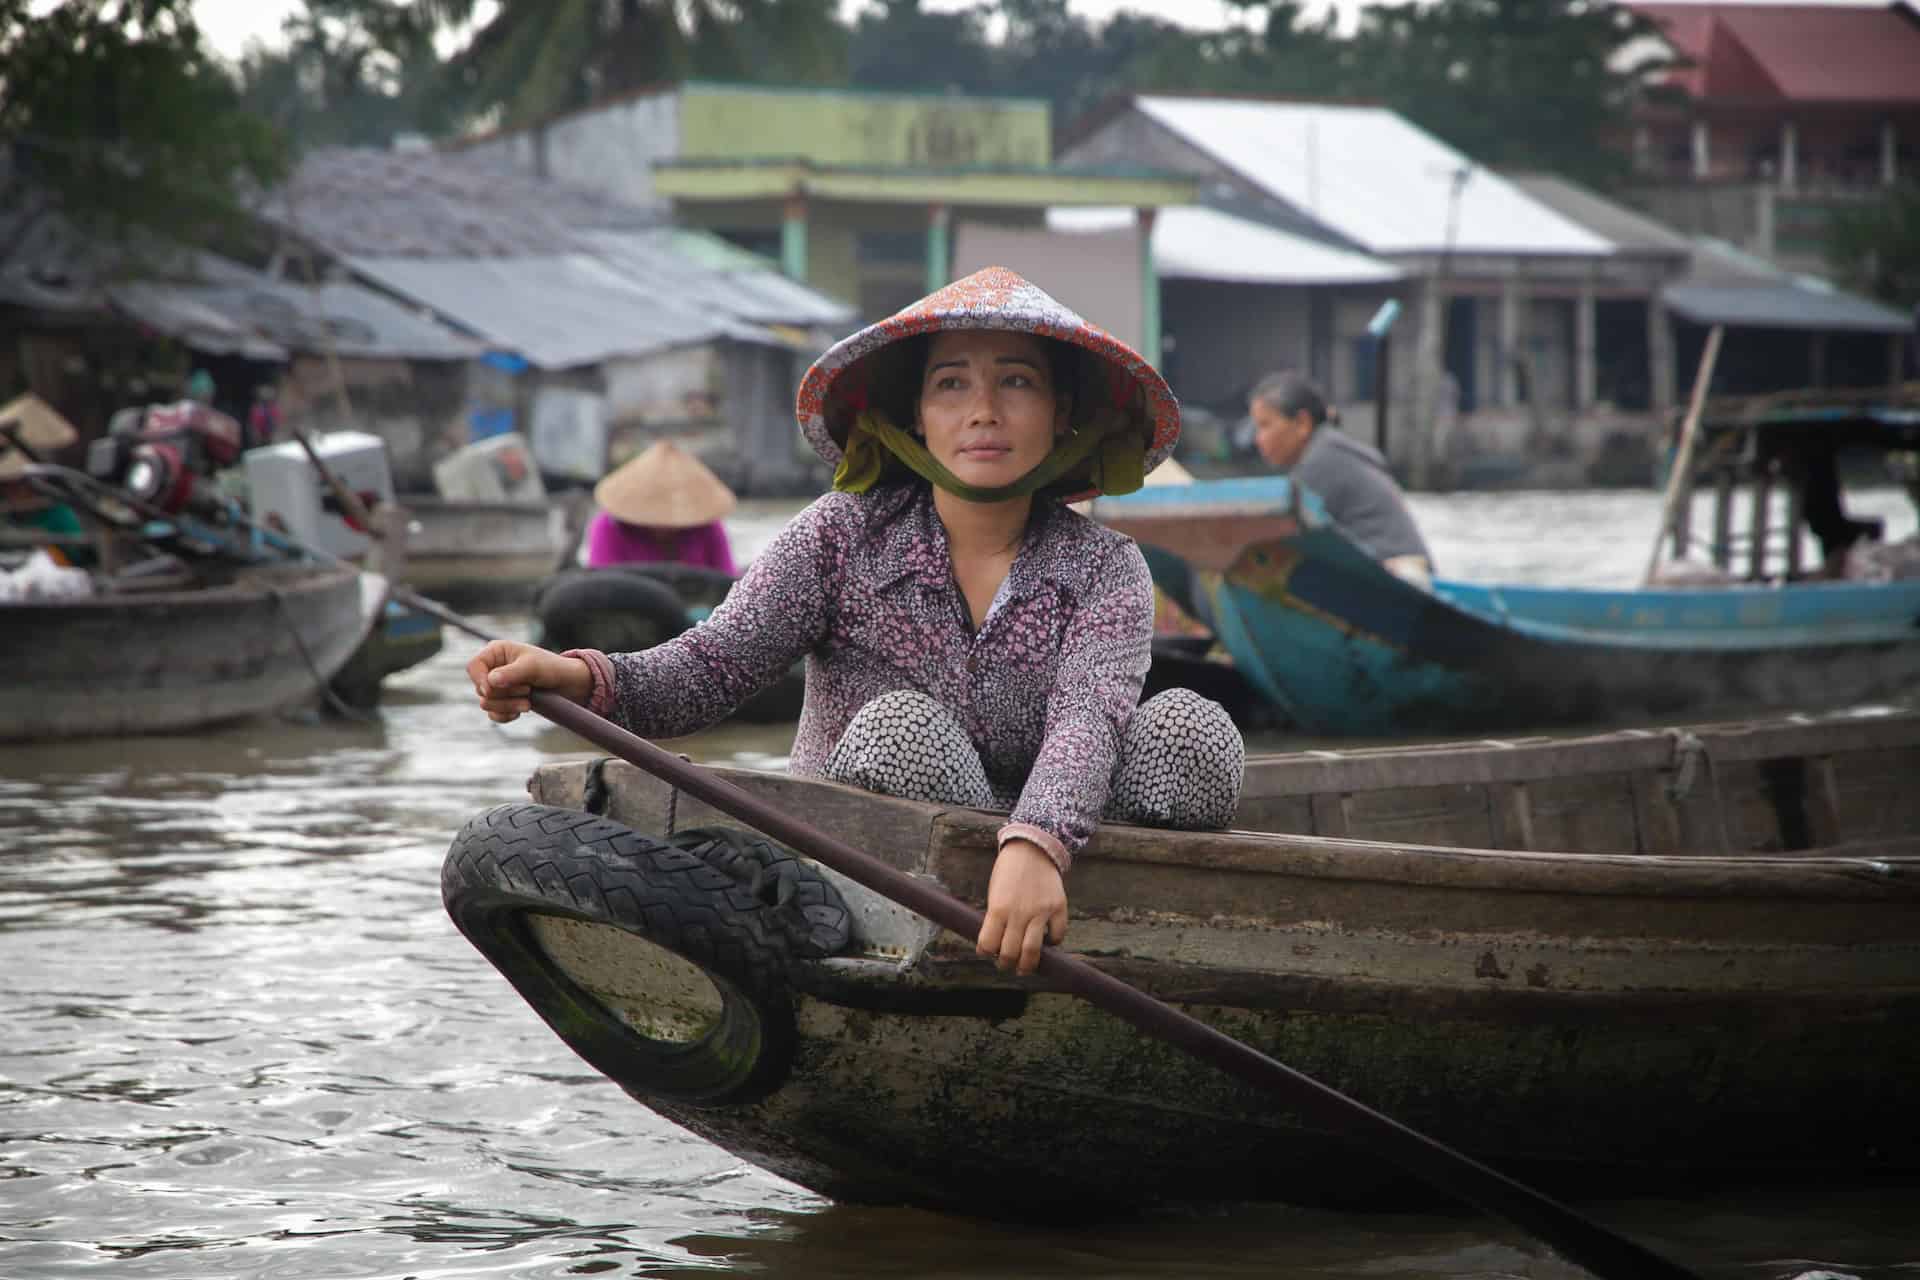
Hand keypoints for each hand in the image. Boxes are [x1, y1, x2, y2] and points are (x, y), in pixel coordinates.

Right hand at [466, 640, 592, 722]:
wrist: (567, 684)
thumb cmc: (550, 668)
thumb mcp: (532, 667)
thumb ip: (512, 673)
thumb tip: (490, 682)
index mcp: (496, 652)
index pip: (474, 666)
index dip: (479, 680)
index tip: (492, 688)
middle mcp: (493, 669)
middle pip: (480, 689)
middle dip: (504, 694)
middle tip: (527, 689)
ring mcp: (497, 687)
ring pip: (486, 704)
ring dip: (508, 705)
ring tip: (528, 701)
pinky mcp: (502, 702)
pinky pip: (493, 715)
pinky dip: (506, 715)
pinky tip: (522, 710)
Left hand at [975, 838, 1067, 975]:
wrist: (1033, 848)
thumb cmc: (1008, 872)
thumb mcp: (995, 892)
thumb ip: (996, 917)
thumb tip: (997, 944)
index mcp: (998, 908)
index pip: (988, 944)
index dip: (986, 953)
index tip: (987, 953)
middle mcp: (1019, 912)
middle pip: (1011, 952)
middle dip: (1005, 963)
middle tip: (1005, 965)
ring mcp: (1041, 911)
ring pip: (1033, 950)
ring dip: (1027, 965)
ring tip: (1024, 968)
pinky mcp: (1058, 908)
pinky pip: (1057, 936)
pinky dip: (1052, 943)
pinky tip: (1046, 941)